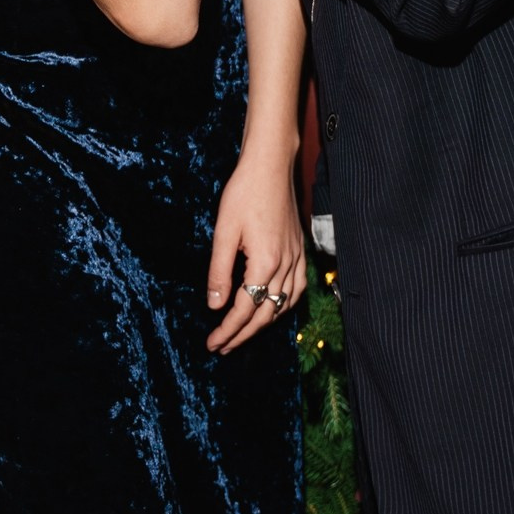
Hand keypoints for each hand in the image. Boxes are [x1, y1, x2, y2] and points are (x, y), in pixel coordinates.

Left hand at [204, 146, 305, 353]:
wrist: (271, 165)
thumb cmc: (244, 193)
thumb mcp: (224, 232)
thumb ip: (219, 271)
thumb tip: (214, 305)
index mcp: (265, 262)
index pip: (245, 309)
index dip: (227, 330)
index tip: (212, 343)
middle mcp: (286, 265)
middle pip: (266, 314)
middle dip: (243, 335)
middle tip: (222, 347)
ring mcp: (297, 258)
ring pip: (284, 305)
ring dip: (263, 324)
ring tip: (243, 334)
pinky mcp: (300, 250)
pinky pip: (297, 290)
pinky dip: (284, 306)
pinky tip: (273, 309)